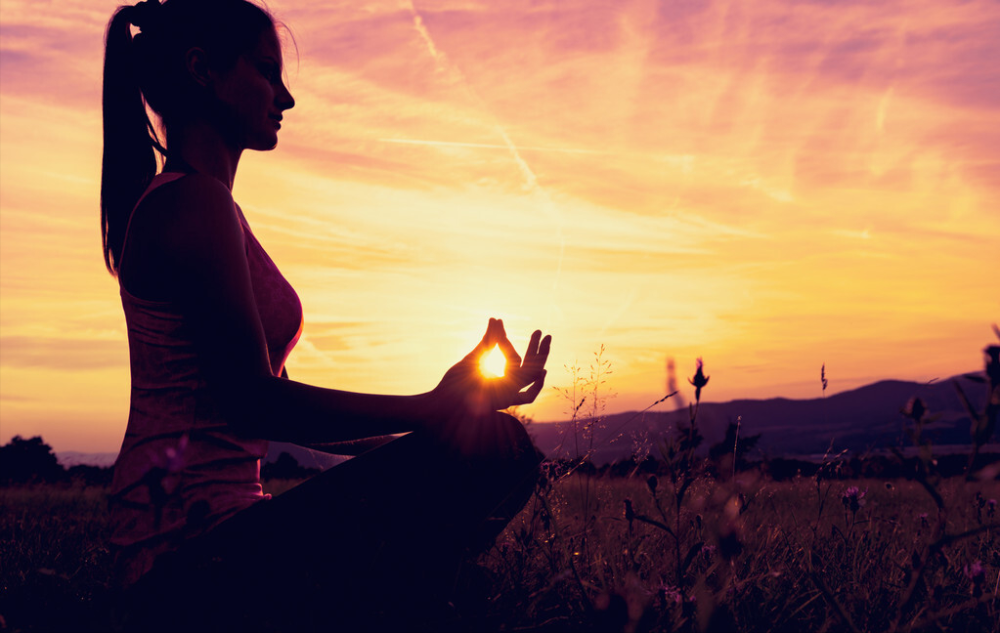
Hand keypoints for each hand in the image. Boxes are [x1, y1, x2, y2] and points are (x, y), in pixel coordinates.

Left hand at [431, 318, 550, 418]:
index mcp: (500, 380)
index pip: (513, 359)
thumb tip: (494, 320)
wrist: (440, 403)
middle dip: (537, 350)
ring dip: (540, 357)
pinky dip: (536, 387)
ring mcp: (507, 396)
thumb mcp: (472, 358)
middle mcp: (507, 389)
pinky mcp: (504, 402)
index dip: (506, 341)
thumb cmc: (453, 384)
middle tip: (542, 333)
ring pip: (531, 376)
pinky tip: (542, 371)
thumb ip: (487, 342)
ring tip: (545, 337)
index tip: (497, 322)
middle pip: (529, 367)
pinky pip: (526, 396)